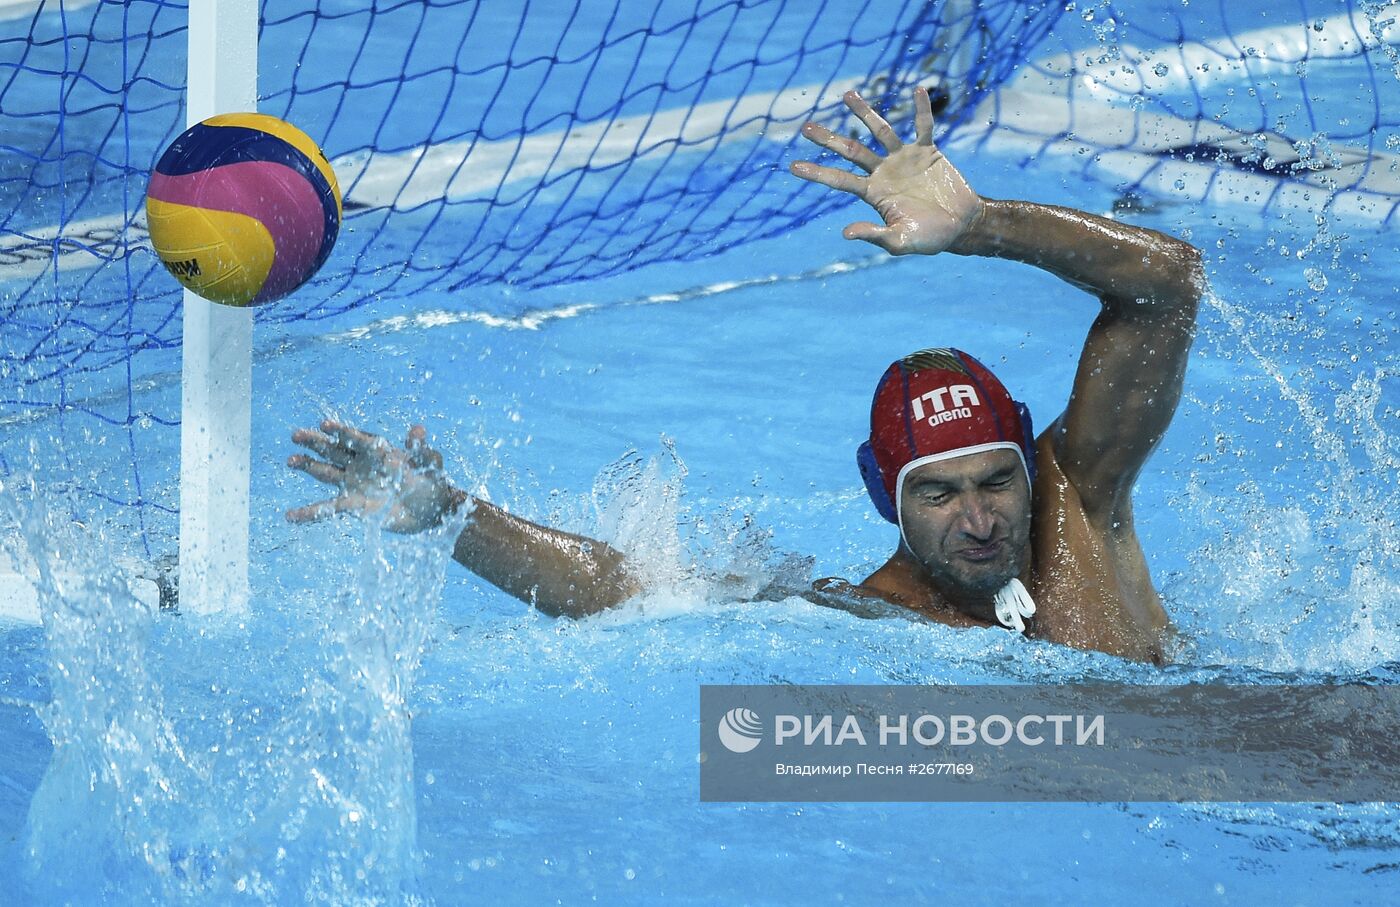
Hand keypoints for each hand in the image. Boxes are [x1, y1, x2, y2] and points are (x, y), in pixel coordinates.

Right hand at [286, 419, 462, 533]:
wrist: (430, 510)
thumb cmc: (431, 481)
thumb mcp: (429, 464)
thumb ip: (421, 449)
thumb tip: (419, 429)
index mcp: (378, 450)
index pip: (357, 438)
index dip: (341, 431)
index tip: (325, 425)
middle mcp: (361, 463)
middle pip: (334, 449)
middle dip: (315, 442)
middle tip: (296, 435)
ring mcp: (354, 483)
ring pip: (326, 472)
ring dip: (307, 466)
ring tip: (290, 461)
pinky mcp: (354, 505)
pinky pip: (328, 508)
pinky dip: (310, 513)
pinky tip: (290, 516)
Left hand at [790, 88, 982, 255]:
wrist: (961, 226)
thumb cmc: (929, 238)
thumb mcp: (900, 241)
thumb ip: (874, 234)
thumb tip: (845, 232)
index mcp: (873, 193)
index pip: (840, 180)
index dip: (818, 173)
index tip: (793, 167)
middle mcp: (883, 172)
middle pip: (852, 151)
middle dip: (829, 139)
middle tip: (806, 127)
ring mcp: (903, 159)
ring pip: (880, 131)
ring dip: (864, 113)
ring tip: (847, 95)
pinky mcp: (927, 151)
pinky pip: (923, 126)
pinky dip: (922, 109)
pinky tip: (918, 89)